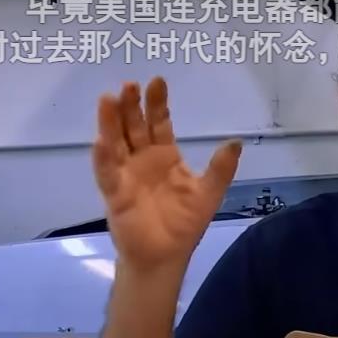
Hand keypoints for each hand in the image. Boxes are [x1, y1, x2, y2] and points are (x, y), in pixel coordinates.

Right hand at [92, 77, 241, 271]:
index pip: (159, 123)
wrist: (165, 257)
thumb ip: (221, 168)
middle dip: (131, 106)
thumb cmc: (184, 224)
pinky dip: (103, 157)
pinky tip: (100, 141)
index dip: (157, 103)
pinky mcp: (115, 193)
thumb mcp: (208, 193)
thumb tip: (236, 141)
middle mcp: (142, 159)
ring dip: (111, 122)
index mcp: (164, 156)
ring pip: (116, 142)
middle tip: (129, 84)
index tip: (157, 81)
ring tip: (108, 99)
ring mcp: (126, 174)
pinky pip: (108, 173)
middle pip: (134, 126)